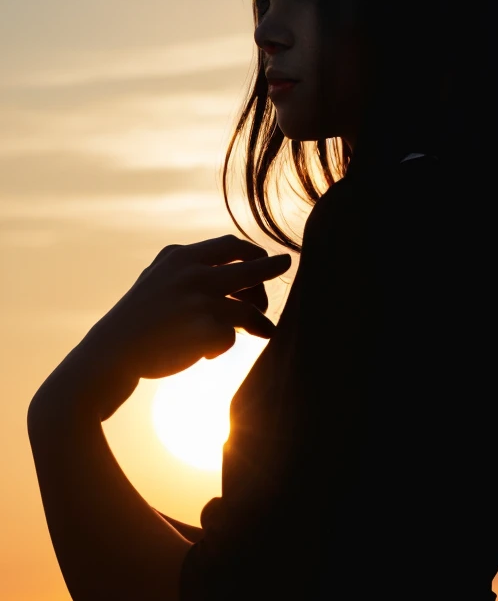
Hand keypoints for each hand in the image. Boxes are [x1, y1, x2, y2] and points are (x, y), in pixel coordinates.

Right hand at [40, 236, 290, 420]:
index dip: (252, 252)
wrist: (109, 355)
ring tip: (267, 331)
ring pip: (247, 307)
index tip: (266, 258)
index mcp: (180, 257)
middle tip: (286, 264)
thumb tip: (239, 272)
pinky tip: (205, 355)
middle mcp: (192, 273)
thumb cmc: (138, 321)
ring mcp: (199, 300)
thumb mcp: (158, 280)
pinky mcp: (204, 328)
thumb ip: (189, 269)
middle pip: (249, 268)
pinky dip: (222, 347)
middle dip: (272, 268)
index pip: (229, 245)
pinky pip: (230, 338)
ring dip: (259, 320)